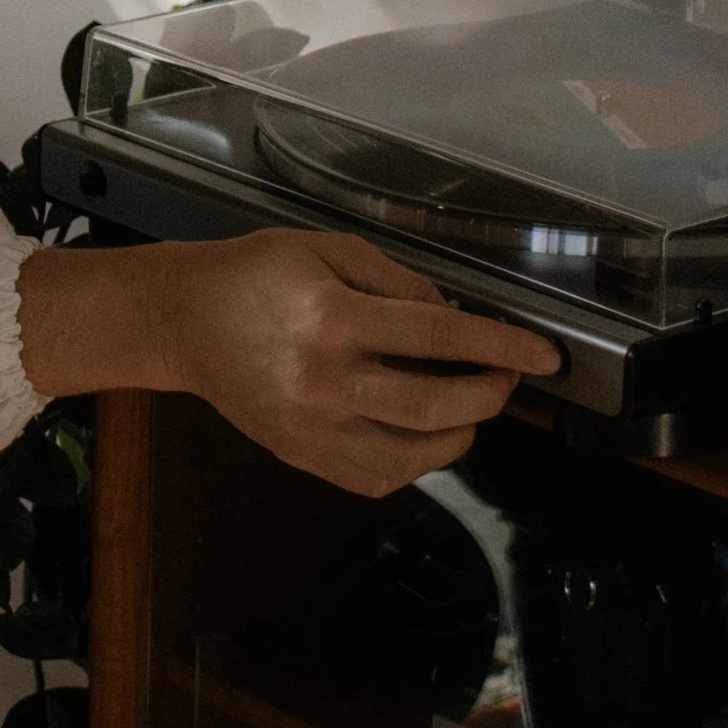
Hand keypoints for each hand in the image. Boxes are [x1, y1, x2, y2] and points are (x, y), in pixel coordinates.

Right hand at [18, 228, 564, 496]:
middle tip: (507, 378)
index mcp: (331, 319)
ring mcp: (310, 429)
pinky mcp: (300, 456)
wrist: (180, 322)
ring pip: (413, 457)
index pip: (438, 337)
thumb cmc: (253, 274)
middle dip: (489, 393)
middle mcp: (323, 381)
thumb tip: (453, 319)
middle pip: (435, 405)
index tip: (547, 355)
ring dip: (460, 435)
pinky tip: (424, 435)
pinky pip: (376, 478)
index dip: (502, 346)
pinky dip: (416, 463)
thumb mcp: (326, 250)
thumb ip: (396, 282)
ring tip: (470, 408)